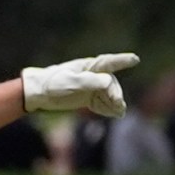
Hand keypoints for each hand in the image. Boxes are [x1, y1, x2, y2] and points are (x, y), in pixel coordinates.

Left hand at [21, 53, 137, 117]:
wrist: (40, 93)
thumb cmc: (54, 83)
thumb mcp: (71, 82)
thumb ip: (89, 81)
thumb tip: (108, 82)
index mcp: (89, 66)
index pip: (108, 62)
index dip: (122, 60)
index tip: (135, 59)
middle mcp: (94, 76)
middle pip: (111, 84)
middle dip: (115, 93)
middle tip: (117, 102)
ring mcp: (93, 87)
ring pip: (109, 95)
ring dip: (115, 103)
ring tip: (119, 112)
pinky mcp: (90, 98)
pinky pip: (103, 104)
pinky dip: (108, 109)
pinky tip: (115, 115)